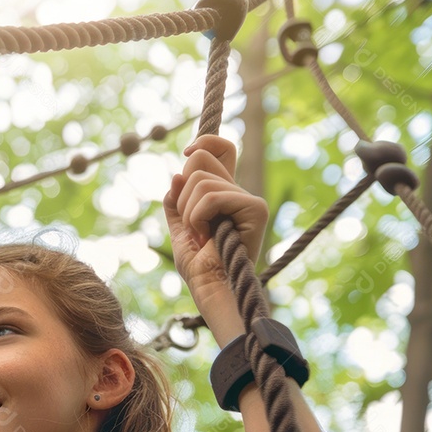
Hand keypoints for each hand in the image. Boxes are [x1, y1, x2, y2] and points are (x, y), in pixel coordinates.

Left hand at [163, 135, 267, 316]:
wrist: (211, 288)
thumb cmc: (198, 267)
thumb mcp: (178, 228)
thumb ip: (176, 201)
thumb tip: (178, 173)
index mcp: (223, 194)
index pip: (221, 149)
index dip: (204, 143)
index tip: (185, 153)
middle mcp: (238, 192)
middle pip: (200, 160)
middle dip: (182, 194)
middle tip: (191, 224)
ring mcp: (248, 199)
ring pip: (199, 180)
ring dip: (188, 212)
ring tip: (199, 235)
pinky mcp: (255, 208)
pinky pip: (210, 196)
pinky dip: (197, 217)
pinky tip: (206, 236)